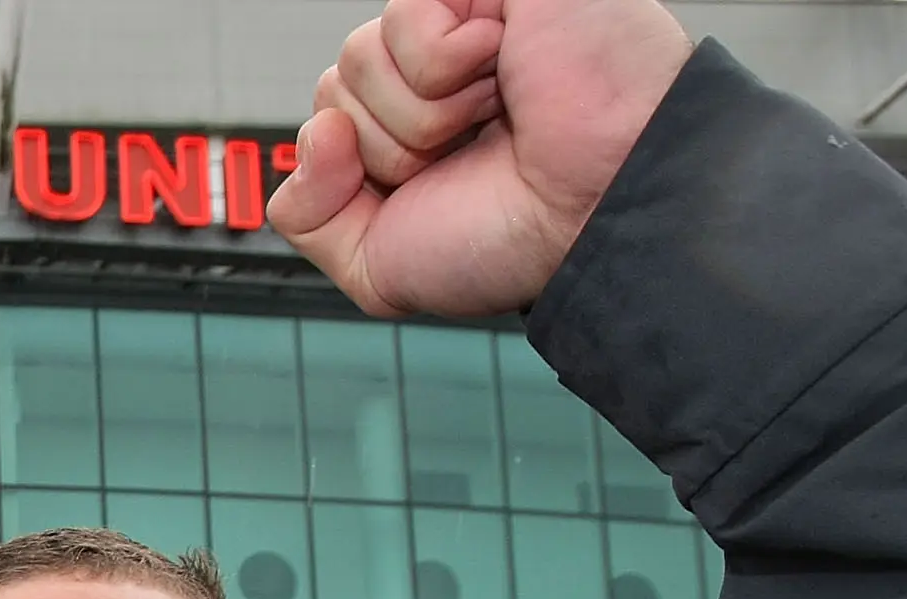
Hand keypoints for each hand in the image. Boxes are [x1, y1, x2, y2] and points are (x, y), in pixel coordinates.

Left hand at [268, 0, 691, 317]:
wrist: (598, 210)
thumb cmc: (512, 235)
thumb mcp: (376, 265)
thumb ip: (307, 216)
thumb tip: (315, 131)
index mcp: (407, 121)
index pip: (323, 120)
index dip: (359, 169)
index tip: (434, 187)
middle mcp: (430, 67)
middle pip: (334, 88)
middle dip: (390, 146)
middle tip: (473, 150)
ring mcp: (460, 19)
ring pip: (359, 57)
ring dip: (424, 113)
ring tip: (497, 113)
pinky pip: (405, 15)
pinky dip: (447, 64)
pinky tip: (505, 69)